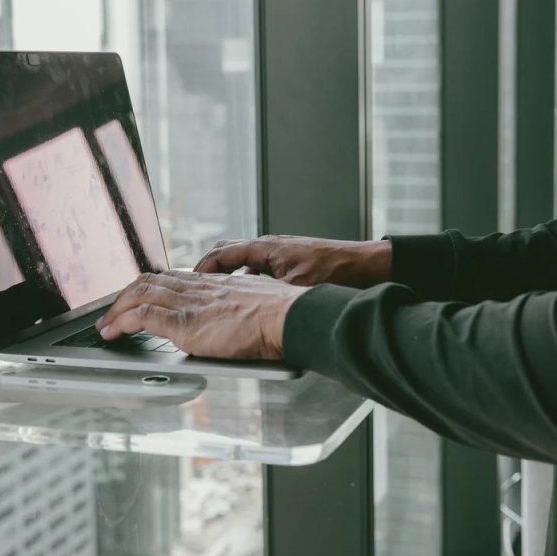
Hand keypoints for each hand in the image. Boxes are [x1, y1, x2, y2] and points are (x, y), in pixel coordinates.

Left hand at [94, 270, 306, 360]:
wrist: (289, 317)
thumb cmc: (282, 317)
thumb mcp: (256, 306)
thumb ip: (239, 309)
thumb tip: (239, 323)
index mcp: (215, 283)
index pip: (172, 276)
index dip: (150, 285)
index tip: (139, 295)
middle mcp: (198, 287)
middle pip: (150, 280)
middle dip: (126, 295)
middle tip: (113, 310)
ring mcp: (190, 303)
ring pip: (140, 294)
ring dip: (116, 310)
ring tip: (106, 325)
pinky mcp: (185, 323)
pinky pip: (143, 316)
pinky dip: (121, 323)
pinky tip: (113, 333)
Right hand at [194, 235, 391, 287]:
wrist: (367, 266)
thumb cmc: (337, 273)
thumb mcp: (297, 289)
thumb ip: (267, 295)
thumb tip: (243, 308)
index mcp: (266, 249)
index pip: (221, 254)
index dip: (201, 270)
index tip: (188, 284)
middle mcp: (270, 247)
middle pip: (227, 253)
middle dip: (208, 271)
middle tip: (195, 290)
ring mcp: (280, 253)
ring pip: (243, 262)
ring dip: (228, 277)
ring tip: (217, 298)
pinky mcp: (290, 262)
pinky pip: (259, 269)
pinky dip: (247, 282)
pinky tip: (251, 301)